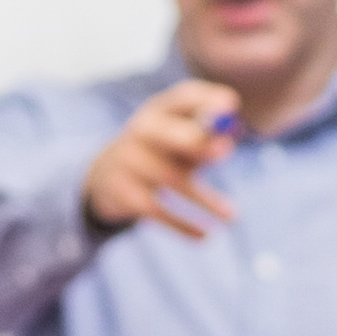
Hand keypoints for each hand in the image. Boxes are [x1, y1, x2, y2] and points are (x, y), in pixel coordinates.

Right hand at [81, 83, 239, 240]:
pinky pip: (158, 210)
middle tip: (226, 149)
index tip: (231, 104)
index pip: (183, 98)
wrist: (103, 178)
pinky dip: (182, 225)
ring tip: (232, 216)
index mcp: (160, 111)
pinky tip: (204, 237)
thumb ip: (205, 138)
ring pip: (172, 179)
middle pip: (170, 134)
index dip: (207, 100)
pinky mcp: (125, 193)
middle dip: (197, 140)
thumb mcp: (179, 140)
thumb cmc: (158, 153)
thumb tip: (228, 141)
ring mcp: (130, 162)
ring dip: (205, 199)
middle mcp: (141, 131)